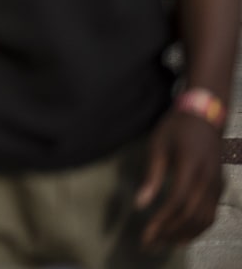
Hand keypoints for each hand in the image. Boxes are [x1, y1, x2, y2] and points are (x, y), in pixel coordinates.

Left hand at [135, 110, 224, 246]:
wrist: (205, 116)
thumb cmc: (176, 128)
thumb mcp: (158, 145)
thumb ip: (151, 175)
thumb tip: (140, 204)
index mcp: (190, 167)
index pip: (177, 202)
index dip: (162, 221)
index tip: (146, 234)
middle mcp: (208, 180)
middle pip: (191, 215)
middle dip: (170, 232)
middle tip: (151, 244)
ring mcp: (217, 185)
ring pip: (205, 219)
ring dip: (185, 234)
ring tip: (164, 243)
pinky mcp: (219, 187)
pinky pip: (211, 214)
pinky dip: (198, 228)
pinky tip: (183, 234)